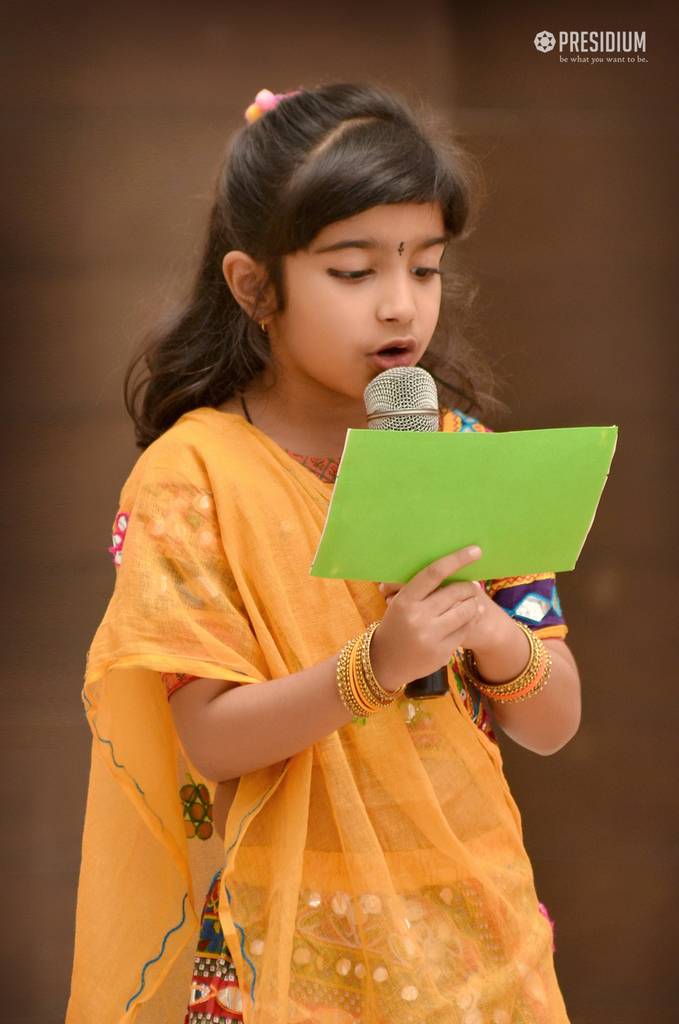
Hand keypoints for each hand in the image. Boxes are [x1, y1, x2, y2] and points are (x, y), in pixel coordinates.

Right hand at [370, 546, 483, 691]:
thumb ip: (423, 589)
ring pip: (466, 610)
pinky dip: (471, 620)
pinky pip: (465, 629)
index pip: (434, 572)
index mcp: (405, 600)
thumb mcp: (400, 603)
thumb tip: (456, 570)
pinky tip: (470, 616)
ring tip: (471, 600)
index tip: (475, 550)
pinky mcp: (442, 653)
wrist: (385, 662)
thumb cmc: (396, 624)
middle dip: (469, 587)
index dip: (457, 559)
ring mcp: (431, 637)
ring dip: (473, 602)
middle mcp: (418, 617)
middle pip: (455, 592)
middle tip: (472, 585)